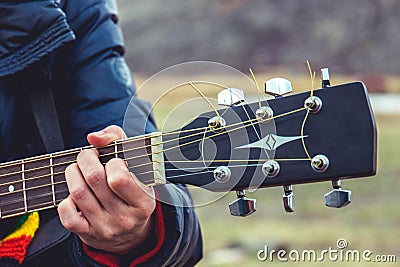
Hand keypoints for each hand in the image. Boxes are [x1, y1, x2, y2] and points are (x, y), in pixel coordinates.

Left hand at [58, 125, 155, 253]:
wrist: (130, 231)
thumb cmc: (132, 187)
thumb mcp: (136, 163)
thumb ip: (117, 139)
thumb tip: (93, 138)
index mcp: (143, 202)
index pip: (119, 179)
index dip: (112, 163)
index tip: (113, 161)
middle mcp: (125, 218)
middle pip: (94, 179)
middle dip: (86, 159)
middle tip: (87, 156)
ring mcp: (105, 228)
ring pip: (79, 193)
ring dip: (73, 173)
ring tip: (78, 169)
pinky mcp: (88, 234)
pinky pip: (68, 216)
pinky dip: (66, 201)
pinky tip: (74, 195)